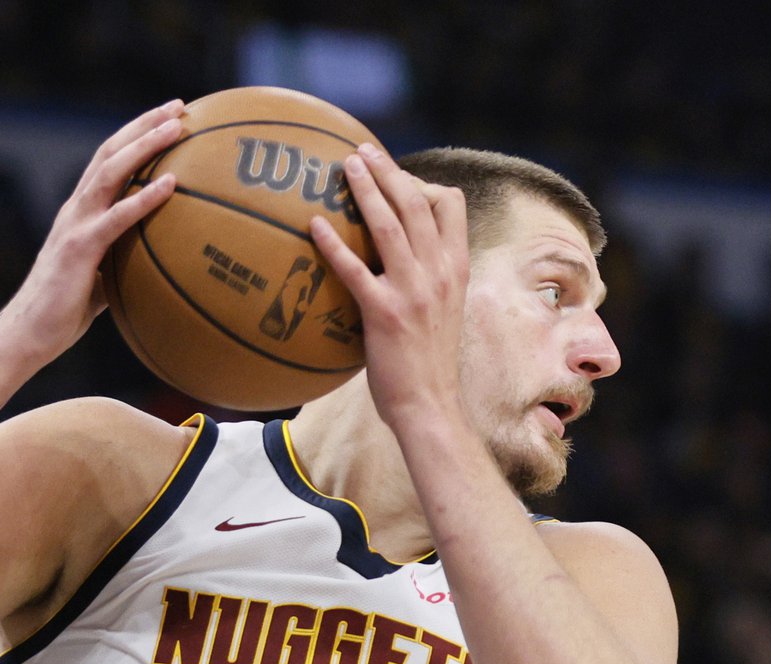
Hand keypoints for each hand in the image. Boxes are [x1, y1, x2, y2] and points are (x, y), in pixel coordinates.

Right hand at [0, 100, 184, 364]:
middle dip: (145, 124)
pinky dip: (144, 198)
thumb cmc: (63, 313)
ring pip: (112, 171)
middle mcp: (75, 209)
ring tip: (177, 128)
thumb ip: (123, 261)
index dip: (135, 136)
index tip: (166, 118)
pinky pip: (117, 217)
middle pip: (111, 151)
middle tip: (179, 106)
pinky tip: (170, 184)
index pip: (108, 161)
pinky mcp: (79, 248)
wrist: (27, 335)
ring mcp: (75, 225)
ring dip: (146, 145)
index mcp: (79, 212)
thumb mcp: (101, 279)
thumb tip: (159, 264)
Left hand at [309, 144, 469, 435]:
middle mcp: (439, 274)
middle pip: (416, 204)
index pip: (450, 206)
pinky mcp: (385, 314)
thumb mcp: (445, 312)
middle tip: (362, 150)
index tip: (396, 175)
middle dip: (388, 170)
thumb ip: (431, 279)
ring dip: (366, 190)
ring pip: (390, 226)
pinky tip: (313, 225)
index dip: (422, 182)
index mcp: (456, 270)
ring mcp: (413, 292)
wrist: (431, 406)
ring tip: (344, 166)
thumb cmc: (430, 364)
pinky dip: (333, 244)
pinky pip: (355, 270)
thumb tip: (404, 257)